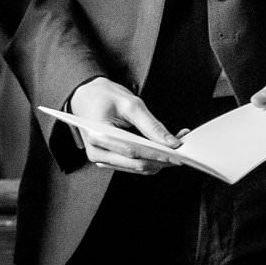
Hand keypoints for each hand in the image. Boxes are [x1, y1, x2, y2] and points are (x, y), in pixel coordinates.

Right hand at [65, 77, 182, 174]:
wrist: (84, 96)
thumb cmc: (103, 96)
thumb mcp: (130, 104)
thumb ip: (151, 125)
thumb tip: (171, 143)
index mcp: (98, 135)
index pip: (132, 151)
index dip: (157, 154)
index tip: (177, 153)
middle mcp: (96, 152)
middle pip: (136, 164)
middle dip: (161, 159)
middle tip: (181, 150)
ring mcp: (100, 159)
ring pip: (136, 168)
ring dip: (157, 161)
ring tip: (174, 147)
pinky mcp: (108, 160)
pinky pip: (132, 165)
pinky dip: (149, 160)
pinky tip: (161, 150)